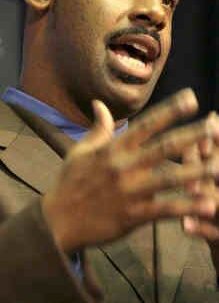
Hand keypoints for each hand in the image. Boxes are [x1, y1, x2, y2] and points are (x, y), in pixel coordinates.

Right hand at [42, 89, 218, 252]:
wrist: (58, 219)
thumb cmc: (70, 181)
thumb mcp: (80, 150)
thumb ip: (98, 128)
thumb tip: (99, 103)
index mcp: (114, 148)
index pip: (147, 124)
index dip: (170, 110)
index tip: (191, 98)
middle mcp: (125, 166)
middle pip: (165, 147)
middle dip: (192, 135)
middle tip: (215, 125)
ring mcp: (130, 191)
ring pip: (170, 178)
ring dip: (197, 171)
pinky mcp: (133, 216)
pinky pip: (165, 210)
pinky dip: (187, 208)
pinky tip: (207, 204)